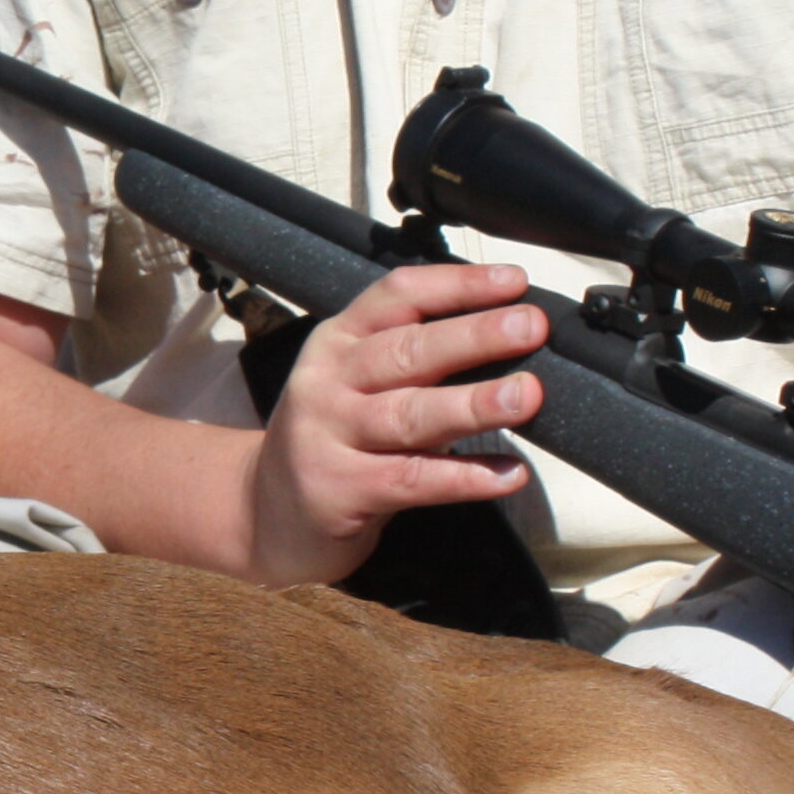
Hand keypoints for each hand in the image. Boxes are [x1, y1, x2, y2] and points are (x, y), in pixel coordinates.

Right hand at [249, 260, 545, 584]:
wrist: (263, 512)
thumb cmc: (332, 438)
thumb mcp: (354, 380)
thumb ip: (415, 356)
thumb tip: (508, 335)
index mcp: (339, 340)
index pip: (398, 296)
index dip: (457, 285)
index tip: (514, 282)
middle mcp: (329, 381)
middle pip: (406, 351)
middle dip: (473, 336)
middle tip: (529, 327)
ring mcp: (329, 437)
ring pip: (409, 415)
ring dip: (474, 404)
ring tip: (527, 396)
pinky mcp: (339, 491)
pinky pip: (412, 480)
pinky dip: (465, 477)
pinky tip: (508, 474)